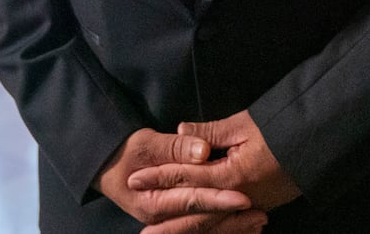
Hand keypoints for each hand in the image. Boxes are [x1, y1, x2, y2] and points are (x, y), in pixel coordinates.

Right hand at [95, 127, 258, 231]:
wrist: (109, 166)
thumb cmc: (128, 152)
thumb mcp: (147, 144)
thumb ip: (176, 147)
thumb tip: (202, 151)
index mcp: (153, 202)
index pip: (191, 201)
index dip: (218, 199)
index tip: (244, 197)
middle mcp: (161, 219)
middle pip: (200, 223)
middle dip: (232, 220)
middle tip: (260, 214)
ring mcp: (168, 223)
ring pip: (203, 230)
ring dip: (231, 228)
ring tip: (259, 222)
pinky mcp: (176, 221)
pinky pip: (201, 230)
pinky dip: (222, 229)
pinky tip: (245, 229)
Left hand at [129, 109, 300, 224]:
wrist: (317, 143)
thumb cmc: (280, 129)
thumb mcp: (243, 125)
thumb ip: (209, 133)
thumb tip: (181, 130)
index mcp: (230, 175)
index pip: (186, 177)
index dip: (159, 177)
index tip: (134, 179)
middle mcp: (237, 198)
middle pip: (194, 213)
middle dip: (166, 220)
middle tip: (142, 230)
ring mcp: (249, 207)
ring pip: (210, 225)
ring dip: (184, 231)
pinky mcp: (258, 208)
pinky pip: (228, 225)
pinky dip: (211, 230)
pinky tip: (197, 233)